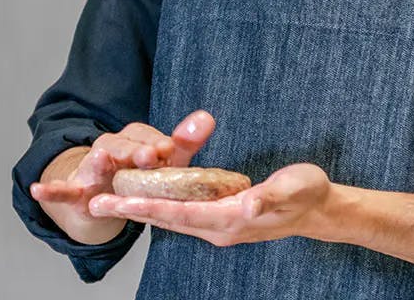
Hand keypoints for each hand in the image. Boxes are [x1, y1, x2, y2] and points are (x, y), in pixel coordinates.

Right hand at [29, 109, 215, 228]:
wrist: (101, 196)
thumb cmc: (137, 175)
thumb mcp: (163, 163)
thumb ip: (185, 142)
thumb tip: (207, 116)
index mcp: (135, 140)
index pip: (147, 136)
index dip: (158, 142)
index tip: (170, 147)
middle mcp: (112, 148)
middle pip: (123, 144)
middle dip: (136, 149)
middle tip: (152, 156)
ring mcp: (91, 168)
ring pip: (96, 160)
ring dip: (99, 160)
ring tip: (102, 159)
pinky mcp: (75, 191)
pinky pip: (61, 190)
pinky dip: (50, 190)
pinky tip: (38, 189)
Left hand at [88, 162, 330, 247]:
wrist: (319, 208)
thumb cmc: (307, 192)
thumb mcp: (293, 187)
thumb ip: (270, 195)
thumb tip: (248, 200)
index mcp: (231, 218)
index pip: (179, 213)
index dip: (147, 205)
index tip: (118, 200)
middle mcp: (218, 227)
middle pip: (166, 219)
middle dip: (130, 211)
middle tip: (94, 204)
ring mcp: (218, 226)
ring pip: (169, 219)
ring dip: (138, 211)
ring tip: (106, 203)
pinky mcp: (219, 218)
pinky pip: (180, 215)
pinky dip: (156, 208)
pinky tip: (141, 201)